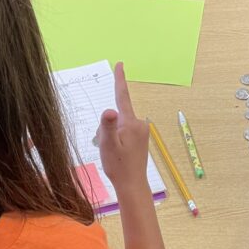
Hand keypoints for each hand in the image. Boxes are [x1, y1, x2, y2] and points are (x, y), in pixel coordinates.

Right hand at [96, 63, 149, 191]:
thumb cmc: (118, 165)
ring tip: (114, 152)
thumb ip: (107, 126)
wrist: (132, 184)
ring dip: (111, 135)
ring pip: (119, 125)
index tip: (120, 64)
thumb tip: (110, 111)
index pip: (123, 96)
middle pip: (116, 116)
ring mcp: (142, 132)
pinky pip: (124, 132)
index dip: (119, 79)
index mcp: (131, 122)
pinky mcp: (141, 139)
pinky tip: (119, 153)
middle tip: (109, 147)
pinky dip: (117, 139)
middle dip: (107, 128)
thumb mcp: (108, 145)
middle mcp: (140, 124)